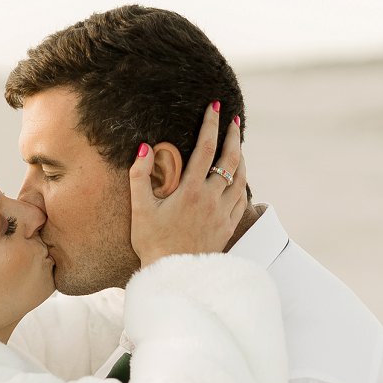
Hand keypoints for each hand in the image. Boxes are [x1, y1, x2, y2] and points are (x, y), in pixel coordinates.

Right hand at [130, 104, 247, 268]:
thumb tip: (144, 147)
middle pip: (231, 159)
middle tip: (233, 120)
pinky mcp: (228, 228)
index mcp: (191, 191)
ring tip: (237, 145)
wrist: (174, 276)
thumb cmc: (153, 243)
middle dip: (233, 135)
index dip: (211, 124)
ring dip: (240, 158)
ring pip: (240, 178)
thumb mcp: (140, 209)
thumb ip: (140, 176)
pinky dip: (242, 183)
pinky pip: (241, 199)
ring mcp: (223, 214)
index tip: (215, 106)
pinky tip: (238, 179)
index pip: (205, 147)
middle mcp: (212, 199)